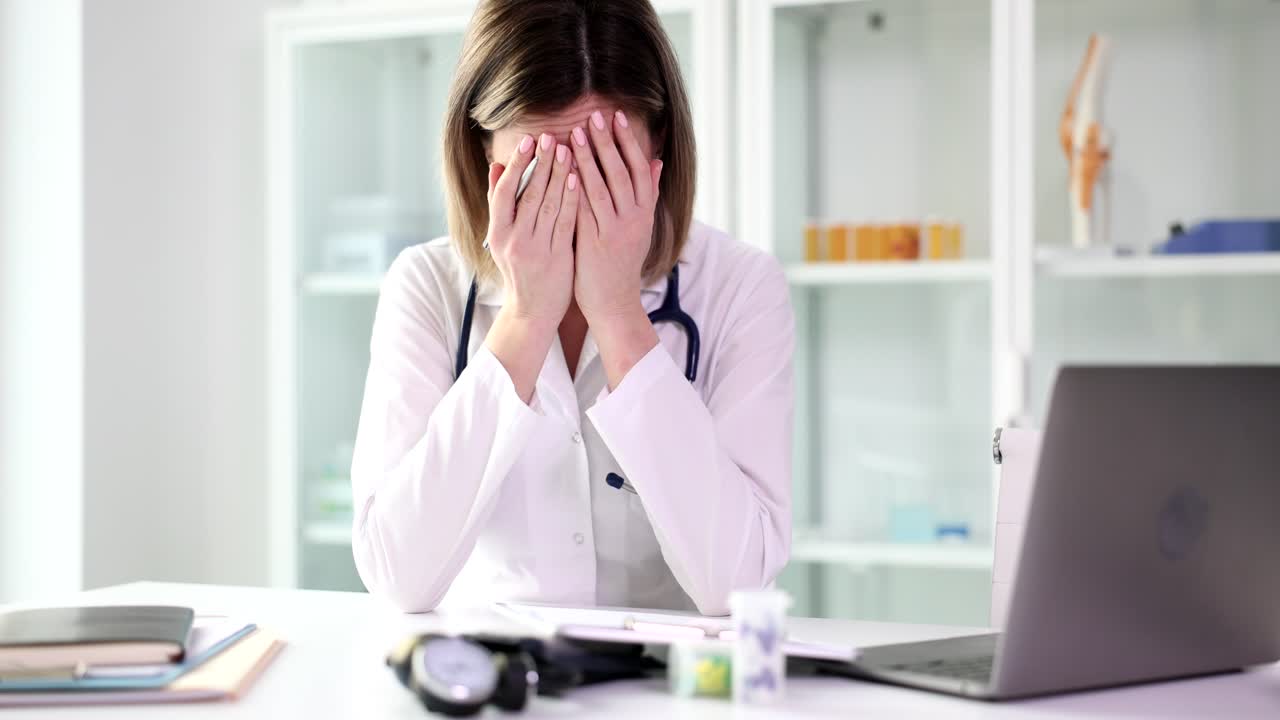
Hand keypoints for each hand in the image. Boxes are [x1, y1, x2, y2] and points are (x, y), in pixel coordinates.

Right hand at [488, 132, 577, 331]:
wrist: (532, 310)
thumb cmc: (519, 268)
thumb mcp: (501, 237)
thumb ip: (499, 202)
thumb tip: (496, 165)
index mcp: (497, 233)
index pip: (504, 192)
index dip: (516, 164)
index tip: (527, 140)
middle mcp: (513, 241)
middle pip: (528, 194)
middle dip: (540, 163)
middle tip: (551, 136)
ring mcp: (536, 250)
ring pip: (548, 205)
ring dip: (559, 175)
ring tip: (568, 149)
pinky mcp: (557, 258)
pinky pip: (566, 222)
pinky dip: (571, 198)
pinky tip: (579, 178)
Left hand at [570, 110, 664, 388]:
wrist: (615, 302)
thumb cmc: (622, 262)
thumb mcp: (641, 226)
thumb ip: (648, 193)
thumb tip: (657, 161)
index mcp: (644, 211)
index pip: (638, 167)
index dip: (627, 141)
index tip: (616, 117)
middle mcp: (633, 219)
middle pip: (620, 173)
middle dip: (606, 143)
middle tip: (594, 116)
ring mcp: (614, 231)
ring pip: (601, 188)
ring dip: (587, 159)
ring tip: (574, 134)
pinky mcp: (594, 244)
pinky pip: (584, 210)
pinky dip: (575, 189)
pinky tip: (563, 171)